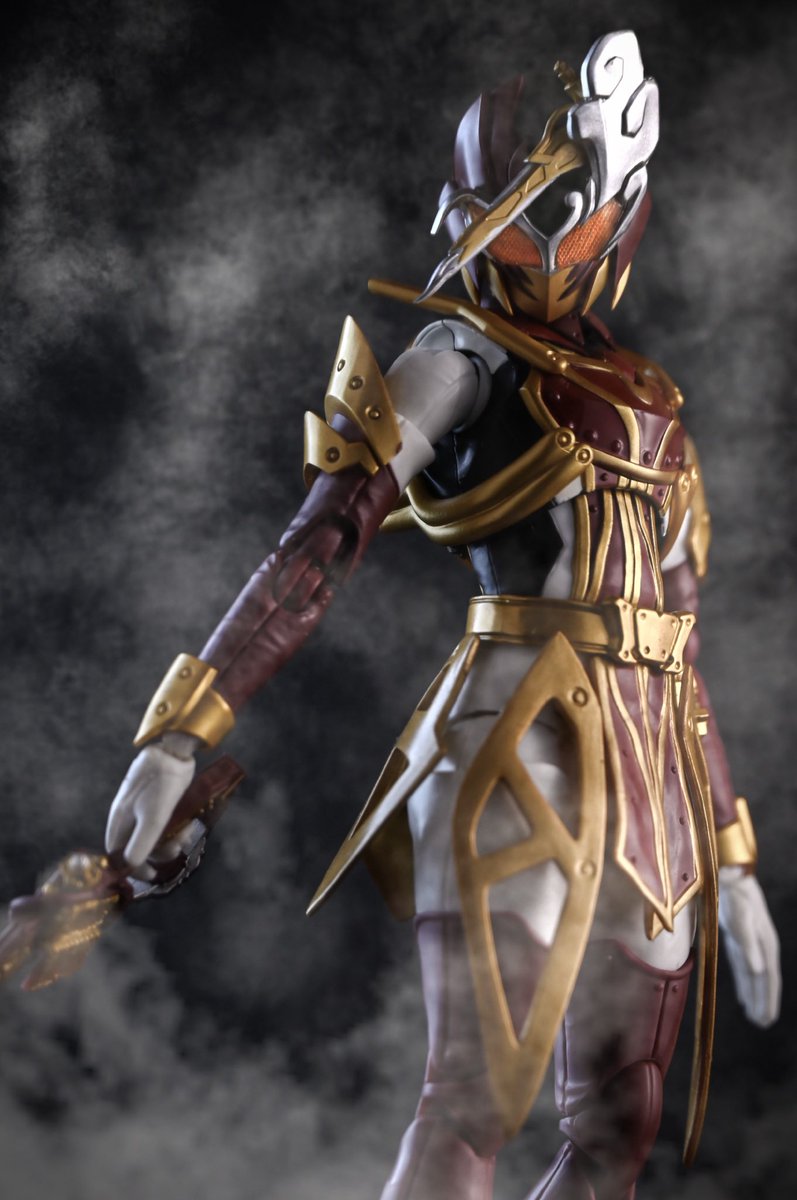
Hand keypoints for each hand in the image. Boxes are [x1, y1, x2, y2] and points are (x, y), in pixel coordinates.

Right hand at [105, 733, 199, 879]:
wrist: (175, 752)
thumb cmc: (161, 784)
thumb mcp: (153, 817)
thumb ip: (142, 842)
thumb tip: (131, 865)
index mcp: (120, 819)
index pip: (117, 852)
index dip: (132, 866)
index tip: (151, 874)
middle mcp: (128, 816)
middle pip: (138, 846)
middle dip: (159, 852)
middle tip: (176, 849)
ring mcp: (143, 809)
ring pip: (155, 835)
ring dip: (171, 840)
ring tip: (187, 833)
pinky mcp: (159, 803)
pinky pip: (165, 824)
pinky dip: (176, 828)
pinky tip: (189, 824)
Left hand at [718, 865, 780, 1027]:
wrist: (729, 870)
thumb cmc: (735, 893)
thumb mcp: (741, 916)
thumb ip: (748, 943)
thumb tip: (758, 970)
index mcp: (764, 942)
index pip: (768, 977)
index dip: (767, 998)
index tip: (766, 1019)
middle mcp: (760, 943)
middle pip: (763, 979)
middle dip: (763, 1001)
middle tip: (762, 1024)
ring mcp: (750, 940)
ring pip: (753, 974)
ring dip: (754, 994)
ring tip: (755, 1016)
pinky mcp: (737, 936)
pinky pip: (743, 965)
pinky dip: (744, 982)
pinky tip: (743, 995)